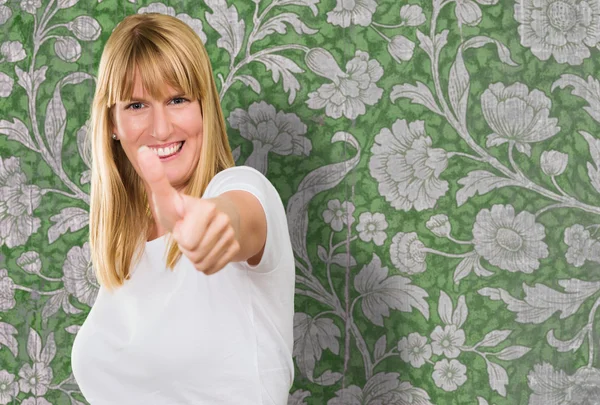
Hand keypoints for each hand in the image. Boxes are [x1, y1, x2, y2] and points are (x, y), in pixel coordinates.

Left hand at [136, 146, 239, 274]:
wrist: (213, 216)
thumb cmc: (183, 209)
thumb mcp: (166, 196)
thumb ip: (155, 176)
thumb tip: (142, 150)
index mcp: (207, 207)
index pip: (187, 241)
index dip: (181, 235)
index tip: (185, 221)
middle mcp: (223, 221)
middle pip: (194, 253)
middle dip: (186, 247)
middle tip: (189, 231)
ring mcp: (231, 235)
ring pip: (202, 262)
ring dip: (195, 255)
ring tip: (196, 238)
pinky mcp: (235, 249)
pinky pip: (212, 268)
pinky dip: (205, 262)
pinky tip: (206, 247)